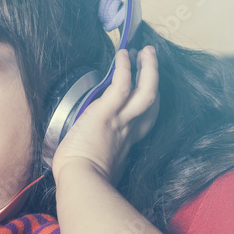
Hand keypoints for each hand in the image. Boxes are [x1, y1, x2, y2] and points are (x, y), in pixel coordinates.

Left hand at [51, 46, 159, 185]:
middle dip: (153, 80)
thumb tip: (89, 151)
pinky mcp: (105, 114)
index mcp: (126, 143)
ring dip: (149, 69)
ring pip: (145, 91)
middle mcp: (128, 130)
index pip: (144, 120)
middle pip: (151, 102)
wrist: (80, 183)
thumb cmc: (82, 180)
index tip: (144, 89)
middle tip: (150, 60)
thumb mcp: (98, 165)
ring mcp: (120, 121)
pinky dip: (125, 69)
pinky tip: (123, 55)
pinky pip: (121, 86)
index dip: (148, 103)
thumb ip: (101, 154)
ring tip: (146, 51)